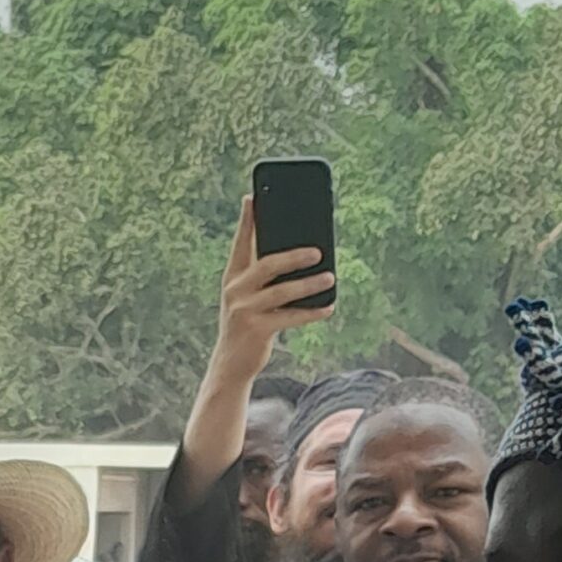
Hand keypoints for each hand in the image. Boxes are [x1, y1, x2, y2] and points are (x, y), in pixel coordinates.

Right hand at [208, 201, 335, 384]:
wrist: (231, 363)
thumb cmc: (248, 323)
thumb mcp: (249, 295)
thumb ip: (263, 273)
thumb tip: (303, 250)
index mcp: (233, 276)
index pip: (241, 243)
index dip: (246, 221)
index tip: (252, 197)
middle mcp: (235, 290)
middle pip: (267, 264)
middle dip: (294, 255)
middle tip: (317, 251)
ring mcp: (244, 310)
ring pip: (282, 291)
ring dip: (309, 284)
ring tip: (329, 277)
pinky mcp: (256, 330)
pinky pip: (290, 317)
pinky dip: (311, 312)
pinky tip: (328, 307)